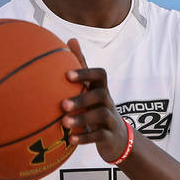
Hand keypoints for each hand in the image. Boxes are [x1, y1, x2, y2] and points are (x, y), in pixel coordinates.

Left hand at [62, 38, 127, 161]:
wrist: (117, 138)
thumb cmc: (96, 108)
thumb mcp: (91, 90)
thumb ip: (82, 67)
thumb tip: (71, 40)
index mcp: (101, 89)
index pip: (100, 75)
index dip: (85, 73)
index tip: (67, 75)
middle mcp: (108, 102)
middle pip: (101, 95)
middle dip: (82, 99)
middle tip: (62, 104)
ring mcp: (111, 119)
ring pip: (101, 115)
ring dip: (82, 119)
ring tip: (64, 123)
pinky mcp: (110, 136)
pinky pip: (100, 136)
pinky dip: (85, 138)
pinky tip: (71, 140)